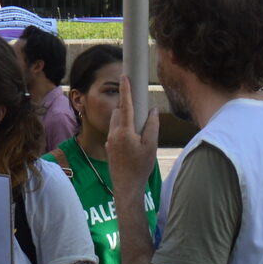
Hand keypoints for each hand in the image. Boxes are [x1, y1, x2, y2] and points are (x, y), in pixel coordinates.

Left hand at [107, 70, 160, 190]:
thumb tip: (152, 110)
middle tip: (140, 113)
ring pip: (116, 122)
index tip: (124, 76)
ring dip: (125, 120)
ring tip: (138, 133)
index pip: (125, 105)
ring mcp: (110, 141)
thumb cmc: (140, 167)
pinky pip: (116, 132)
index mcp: (124, 131)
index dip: (125, 89)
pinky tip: (133, 144)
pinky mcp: (110, 148)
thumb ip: (152, 125)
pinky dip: (123, 131)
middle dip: (127, 107)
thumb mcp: (151, 145)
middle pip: (119, 112)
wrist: (126, 187)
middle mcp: (114, 133)